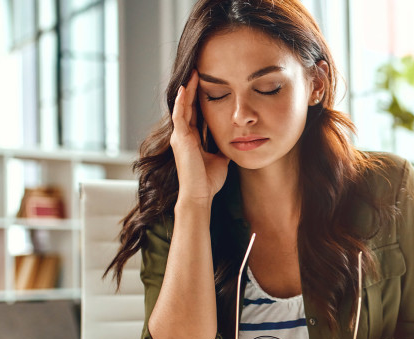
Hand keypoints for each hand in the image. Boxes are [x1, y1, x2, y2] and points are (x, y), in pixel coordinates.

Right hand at [170, 69, 229, 206]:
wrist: (199, 195)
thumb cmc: (208, 181)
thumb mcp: (220, 159)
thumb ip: (222, 148)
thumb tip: (234, 141)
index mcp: (192, 139)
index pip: (195, 113)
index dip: (199, 98)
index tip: (207, 83)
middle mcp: (183, 135)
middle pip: (187, 106)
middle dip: (192, 88)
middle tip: (198, 70)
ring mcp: (180, 136)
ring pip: (182, 106)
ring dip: (187, 90)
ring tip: (193, 73)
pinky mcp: (180, 139)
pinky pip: (179, 115)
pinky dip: (181, 102)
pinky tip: (184, 89)